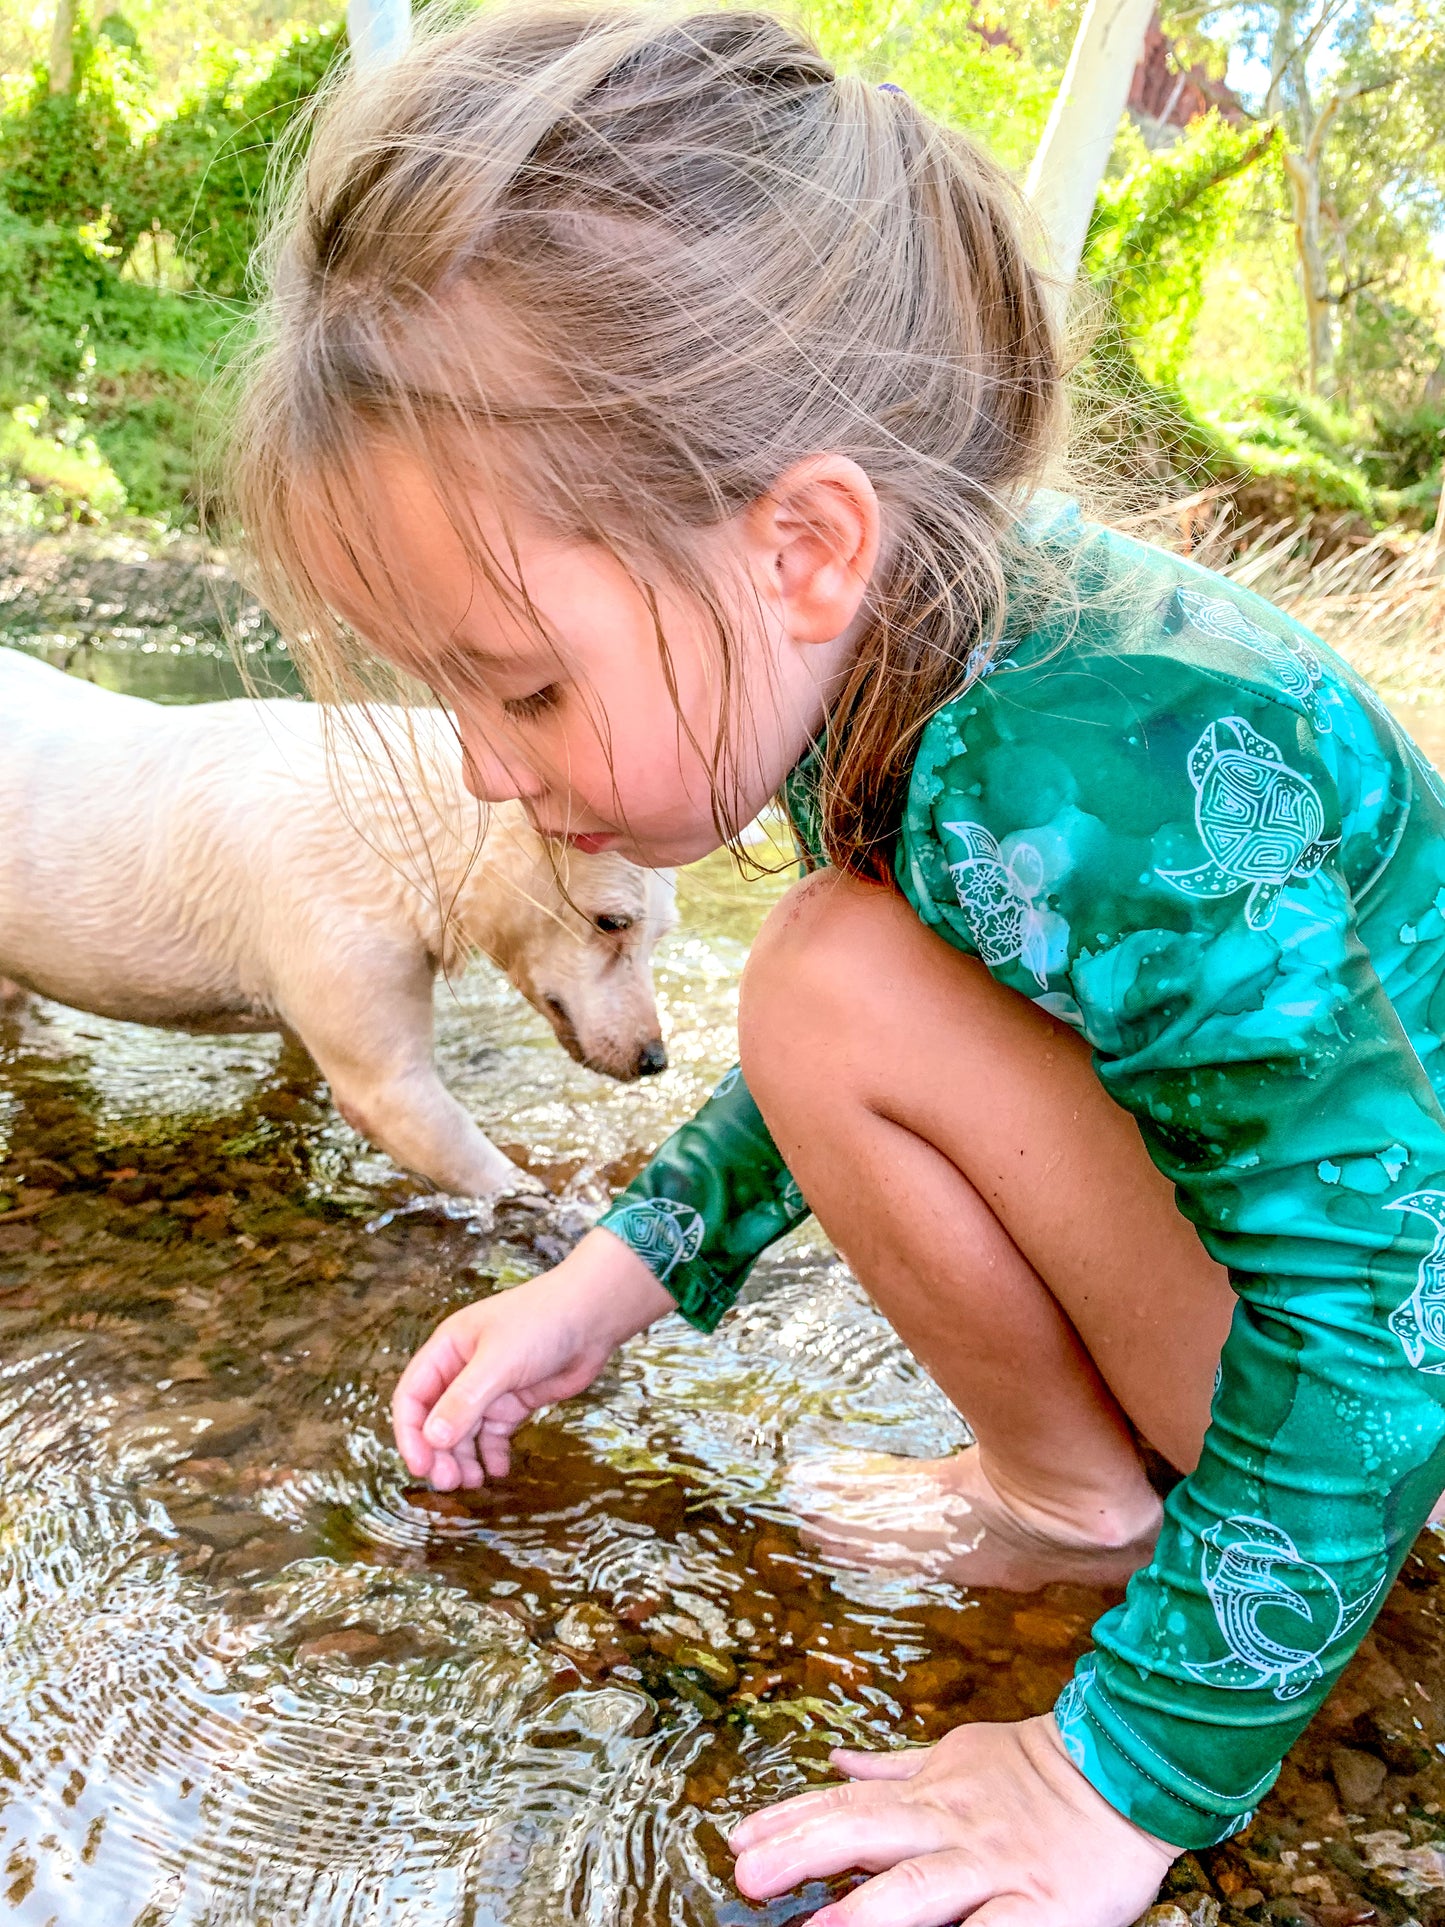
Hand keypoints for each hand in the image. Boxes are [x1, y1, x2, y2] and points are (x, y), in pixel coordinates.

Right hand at [391, 1227, 673, 1489]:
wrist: (593, 1317)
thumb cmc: (541, 1323)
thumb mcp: (498, 1362)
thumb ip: (464, 1401)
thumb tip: (432, 1439)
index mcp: (447, 1351)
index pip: (412, 1397)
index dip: (411, 1433)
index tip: (420, 1466)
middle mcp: (462, 1371)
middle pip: (436, 1420)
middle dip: (439, 1452)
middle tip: (449, 1481)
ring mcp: (489, 1388)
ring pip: (464, 1432)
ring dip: (463, 1458)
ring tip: (473, 1481)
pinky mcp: (514, 1402)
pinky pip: (493, 1435)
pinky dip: (492, 1454)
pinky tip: (499, 1470)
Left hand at [728, 1713, 1177, 1926]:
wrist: (1130, 1771)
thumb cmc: (1036, 1773)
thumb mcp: (959, 1755)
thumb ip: (893, 1767)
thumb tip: (835, 1759)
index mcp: (932, 1793)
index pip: (846, 1802)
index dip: (790, 1820)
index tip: (737, 1839)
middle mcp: (953, 1826)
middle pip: (867, 1833)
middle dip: (803, 1853)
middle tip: (747, 1876)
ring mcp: (995, 1868)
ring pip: (922, 1887)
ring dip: (866, 1911)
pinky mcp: (1043, 1908)